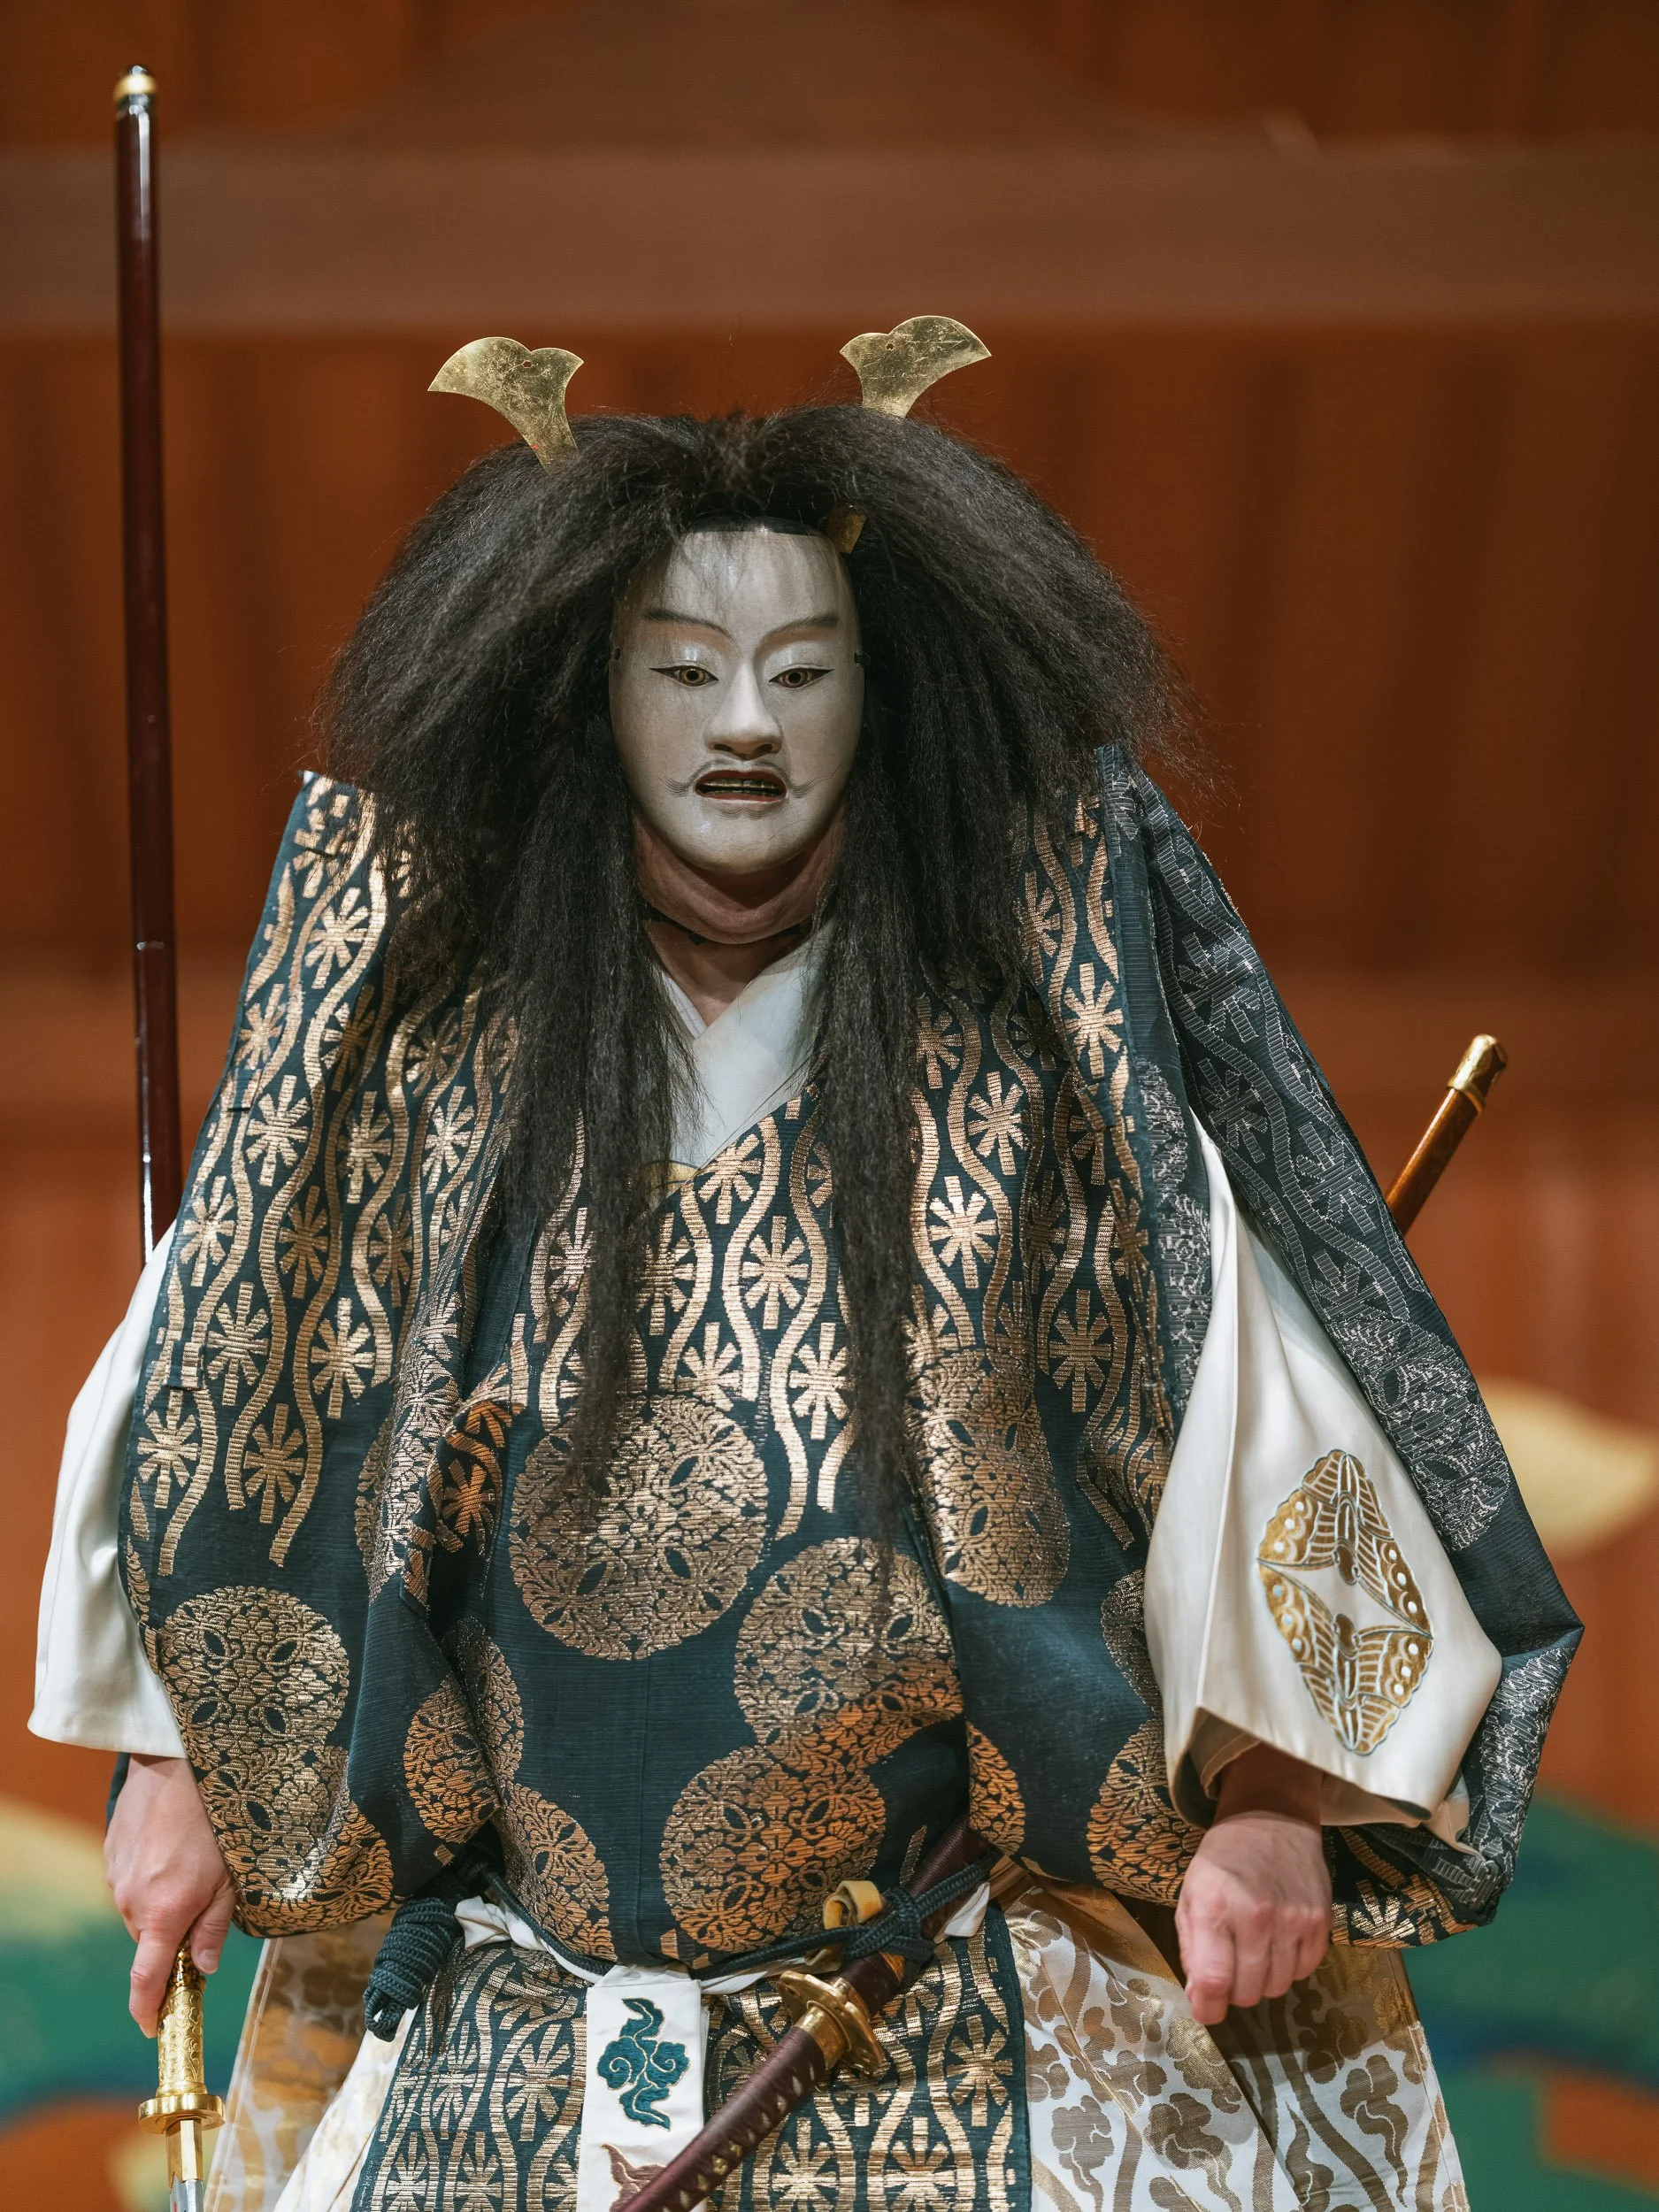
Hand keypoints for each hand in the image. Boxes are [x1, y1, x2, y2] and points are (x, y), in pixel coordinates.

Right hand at [105, 1753, 234, 2035]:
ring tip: (190, 1863)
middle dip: (173, 1937)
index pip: (146, 1981)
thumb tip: (204, 1968)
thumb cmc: (215, 1820)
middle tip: (203, 1906)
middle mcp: (132, 1902)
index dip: (148, 2010)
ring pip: (140, 1910)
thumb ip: (214, 1927)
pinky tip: (172, 1847)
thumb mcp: (231, 1878)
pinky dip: (150, 1878)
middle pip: (149, 1942)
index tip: (154, 2028)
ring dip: (162, 1902)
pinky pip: (130, 1882)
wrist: (179, 1763)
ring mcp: (117, 1877)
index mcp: (164, 1915)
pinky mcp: (111, 1852)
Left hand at [1175, 1745, 1331, 2026]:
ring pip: (1278, 1987)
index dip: (1208, 2007)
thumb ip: (1192, 1948)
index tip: (1207, 2009)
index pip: (1213, 1980)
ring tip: (1255, 1948)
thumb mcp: (1191, 1894)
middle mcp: (1257, 1916)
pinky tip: (1279, 1940)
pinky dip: (1290, 1966)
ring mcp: (1294, 1920)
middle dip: (1235, 1989)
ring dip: (1263, 1978)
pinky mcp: (1321, 1922)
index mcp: (1215, 1906)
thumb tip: (1202, 1999)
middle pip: (1248, 1992)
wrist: (1271, 1818)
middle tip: (1231, 1965)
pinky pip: (1305, 1971)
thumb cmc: (1223, 1860)